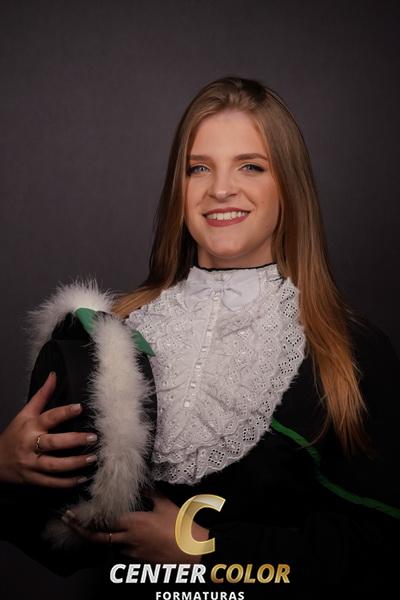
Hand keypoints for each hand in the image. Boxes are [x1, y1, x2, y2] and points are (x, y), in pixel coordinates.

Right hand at [0, 371, 97, 486]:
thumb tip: (54, 375)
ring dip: (75, 463)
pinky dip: (67, 483)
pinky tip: (82, 478)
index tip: (80, 407)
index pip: (49, 418)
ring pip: (54, 466)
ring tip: (93, 458)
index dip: (64, 412)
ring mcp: (31, 465)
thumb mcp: (25, 413)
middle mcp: (30, 445)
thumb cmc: (14, 435)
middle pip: (53, 443)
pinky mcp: (33, 480)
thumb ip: (42, 395)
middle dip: (74, 440)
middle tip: (93, 437)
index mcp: (30, 427)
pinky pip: (52, 483)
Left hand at [61, 489, 209, 562]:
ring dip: (101, 538)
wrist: (194, 554)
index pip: (102, 521)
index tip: (73, 513)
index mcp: (132, 524)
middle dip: (81, 530)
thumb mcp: (166, 505)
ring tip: (92, 527)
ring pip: (110, 546)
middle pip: (98, 538)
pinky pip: (122, 554)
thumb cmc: (181, 527)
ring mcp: (132, 554)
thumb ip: (152, 493)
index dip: (86, 518)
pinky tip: (118, 538)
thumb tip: (144, 481)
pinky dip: (116, 545)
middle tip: (69, 522)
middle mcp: (127, 541)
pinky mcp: (139, 564)